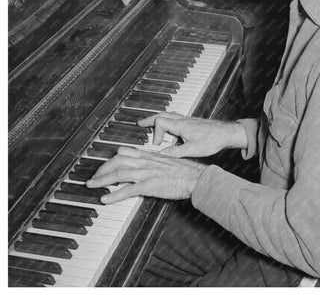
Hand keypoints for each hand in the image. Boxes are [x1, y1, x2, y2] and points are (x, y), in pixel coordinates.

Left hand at [86, 146, 206, 203]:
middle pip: (117, 161)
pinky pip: (128, 190)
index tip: (104, 165)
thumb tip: (146, 168)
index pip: (125, 152)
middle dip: (102, 168)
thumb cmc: (186, 171)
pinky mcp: (150, 185)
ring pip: (119, 173)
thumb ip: (154, 163)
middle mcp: (146, 162)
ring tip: (91, 186)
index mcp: (149, 156)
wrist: (196, 177)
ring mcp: (147, 173)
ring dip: (102, 180)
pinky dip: (114, 195)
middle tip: (93, 177)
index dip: (111, 158)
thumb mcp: (167, 162)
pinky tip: (105, 199)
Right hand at [138, 111, 246, 157]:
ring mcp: (187, 120)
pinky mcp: (191, 122)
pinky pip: (175, 118)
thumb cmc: (212, 139)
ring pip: (168, 115)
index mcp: (180, 125)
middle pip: (161, 115)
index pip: (160, 122)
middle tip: (140, 124)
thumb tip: (162, 155)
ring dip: (158, 119)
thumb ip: (176, 152)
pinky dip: (168, 122)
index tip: (156, 144)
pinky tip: (170, 130)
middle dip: (150, 119)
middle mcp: (182, 120)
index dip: (155, 133)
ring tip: (152, 126)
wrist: (226, 133)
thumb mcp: (193, 150)